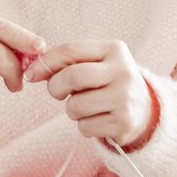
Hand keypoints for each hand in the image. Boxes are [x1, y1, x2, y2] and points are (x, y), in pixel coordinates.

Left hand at [24, 40, 155, 147]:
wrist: (144, 110)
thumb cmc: (108, 83)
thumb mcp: (96, 64)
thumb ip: (67, 63)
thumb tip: (32, 71)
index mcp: (114, 50)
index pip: (71, 50)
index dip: (46, 62)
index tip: (31, 74)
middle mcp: (123, 71)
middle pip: (73, 76)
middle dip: (56, 87)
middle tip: (57, 93)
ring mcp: (125, 98)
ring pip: (76, 106)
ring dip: (72, 110)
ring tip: (86, 106)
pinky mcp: (124, 122)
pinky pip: (85, 127)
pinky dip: (84, 126)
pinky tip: (98, 119)